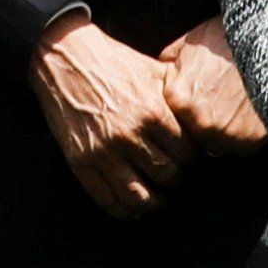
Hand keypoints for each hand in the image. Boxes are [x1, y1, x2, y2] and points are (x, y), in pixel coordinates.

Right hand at [28, 11, 191, 218]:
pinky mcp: (80, 161)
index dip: (190, 159)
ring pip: (140, 196)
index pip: (187, 154)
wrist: (65, 57)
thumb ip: (177, 97)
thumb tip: (202, 118)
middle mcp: (130, 135)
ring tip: (156, 197)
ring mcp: (104, 151)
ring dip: (153, 202)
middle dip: (174, 179)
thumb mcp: (153, 71)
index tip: (185, 158)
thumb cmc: (113, 61)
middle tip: (172, 175)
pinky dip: (124, 210)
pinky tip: (132, 207)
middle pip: (167, 176)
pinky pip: (107, 199)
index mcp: (153, 112)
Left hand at [159, 16, 267, 154]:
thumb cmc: (224, 39)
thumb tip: (154, 76)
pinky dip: (242, 135)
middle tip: (213, 106)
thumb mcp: (186, 44)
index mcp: (177, 99)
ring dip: (220, 133)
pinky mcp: (250, 140)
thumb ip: (166, 65)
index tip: (191, 103)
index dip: (180, 111)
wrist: (266, 42)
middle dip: (198, 125)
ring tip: (231, 109)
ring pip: (215, 145)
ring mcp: (225, 134)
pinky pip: (240, 147)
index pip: (168, 120)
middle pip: (191, 136)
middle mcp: (198, 122)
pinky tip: (247, 115)